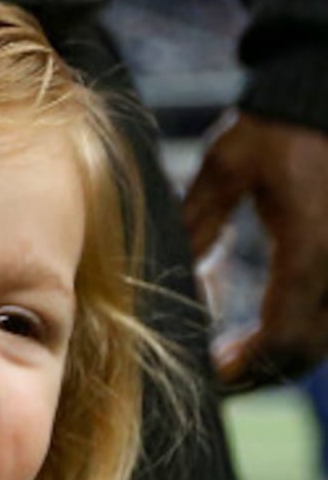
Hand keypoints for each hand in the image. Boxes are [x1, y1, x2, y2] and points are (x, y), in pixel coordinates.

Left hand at [181, 110, 327, 387]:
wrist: (326, 101)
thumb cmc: (279, 128)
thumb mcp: (228, 166)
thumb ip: (197, 218)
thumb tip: (168, 271)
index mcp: (310, 246)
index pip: (284, 334)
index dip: (246, 367)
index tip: (210, 374)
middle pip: (308, 350)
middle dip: (261, 373)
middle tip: (216, 379)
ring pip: (324, 340)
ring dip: (281, 358)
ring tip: (233, 361)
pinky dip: (301, 334)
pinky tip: (266, 332)